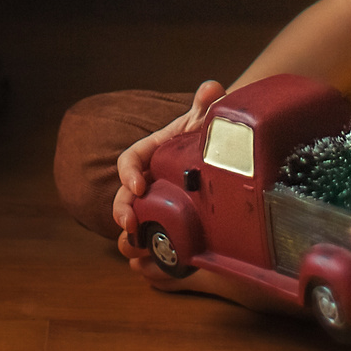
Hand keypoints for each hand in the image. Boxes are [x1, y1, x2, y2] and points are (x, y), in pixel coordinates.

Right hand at [110, 79, 223, 237]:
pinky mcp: (172, 221)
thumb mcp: (209, 121)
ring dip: (130, 233)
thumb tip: (211, 88)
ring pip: (135, 218)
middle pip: (125, 195)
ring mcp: (160, 200)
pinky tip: (151, 262)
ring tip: (135, 245)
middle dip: (122, 209)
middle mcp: (151, 178)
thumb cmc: (212, 134)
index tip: (137, 186)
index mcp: (154, 152)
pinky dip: (149, 248)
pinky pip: (155, 235)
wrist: (229, 154)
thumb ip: (207, 106)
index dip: (128, 173)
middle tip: (129, 224)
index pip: (130, 160)